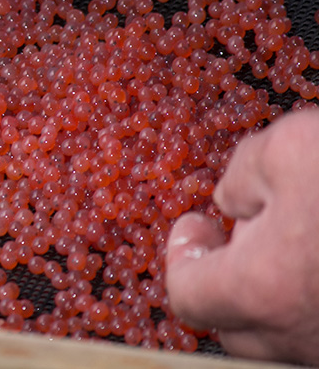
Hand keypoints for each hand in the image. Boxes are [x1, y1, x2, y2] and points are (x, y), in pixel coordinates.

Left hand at [166, 108, 318, 364]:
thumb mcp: (292, 149)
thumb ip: (242, 175)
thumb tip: (233, 200)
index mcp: (264, 291)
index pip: (187, 295)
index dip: (181, 255)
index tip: (196, 224)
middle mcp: (303, 337)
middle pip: (233, 327)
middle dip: (225, 280)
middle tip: (242, 235)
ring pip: (284, 335)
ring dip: (272, 294)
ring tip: (290, 238)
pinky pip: (318, 329)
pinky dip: (310, 298)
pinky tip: (318, 253)